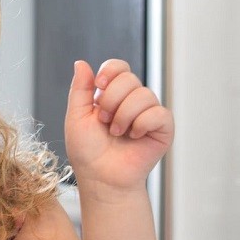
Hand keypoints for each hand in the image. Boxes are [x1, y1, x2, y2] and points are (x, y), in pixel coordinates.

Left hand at [65, 60, 173, 194]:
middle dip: (111, 100)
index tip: (99, 87)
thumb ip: (79, 89)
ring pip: (144, 94)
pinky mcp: (163, 128)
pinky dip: (142, 124)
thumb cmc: (87, 151)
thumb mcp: (76, 116)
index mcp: (112, 95)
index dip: (110, 71)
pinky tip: (134, 137)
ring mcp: (149, 113)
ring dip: (124, 115)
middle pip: (129, 78)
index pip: (118, 67)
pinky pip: (158, 113)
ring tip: (117, 133)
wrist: (101, 177)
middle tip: (104, 121)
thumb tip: (81, 62)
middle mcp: (132, 101)